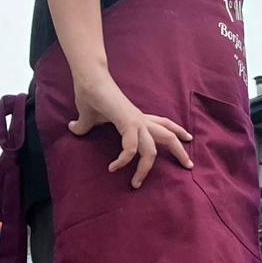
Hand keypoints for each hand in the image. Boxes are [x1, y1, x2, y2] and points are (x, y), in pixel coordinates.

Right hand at [69, 71, 192, 188]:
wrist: (88, 79)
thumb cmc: (90, 95)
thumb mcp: (89, 117)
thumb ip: (84, 126)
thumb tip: (72, 128)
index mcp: (137, 118)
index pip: (163, 124)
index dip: (176, 131)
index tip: (187, 138)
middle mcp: (140, 120)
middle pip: (168, 136)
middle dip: (179, 151)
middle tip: (189, 165)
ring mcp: (135, 121)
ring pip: (152, 148)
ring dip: (145, 168)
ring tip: (136, 183)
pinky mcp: (126, 122)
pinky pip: (131, 147)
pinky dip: (124, 160)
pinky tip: (113, 167)